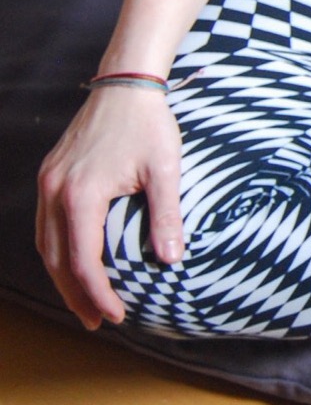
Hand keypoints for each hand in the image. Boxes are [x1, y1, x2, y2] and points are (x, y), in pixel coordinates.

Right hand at [36, 83, 183, 330]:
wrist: (126, 82)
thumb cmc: (148, 124)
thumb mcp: (165, 169)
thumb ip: (166, 215)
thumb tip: (171, 260)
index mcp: (81, 194)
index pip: (82, 260)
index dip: (97, 294)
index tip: (116, 315)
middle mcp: (55, 190)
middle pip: (55, 258)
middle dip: (74, 295)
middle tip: (97, 321)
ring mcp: (48, 181)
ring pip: (44, 243)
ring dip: (61, 276)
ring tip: (84, 301)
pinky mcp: (51, 173)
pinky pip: (44, 224)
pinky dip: (56, 250)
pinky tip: (73, 262)